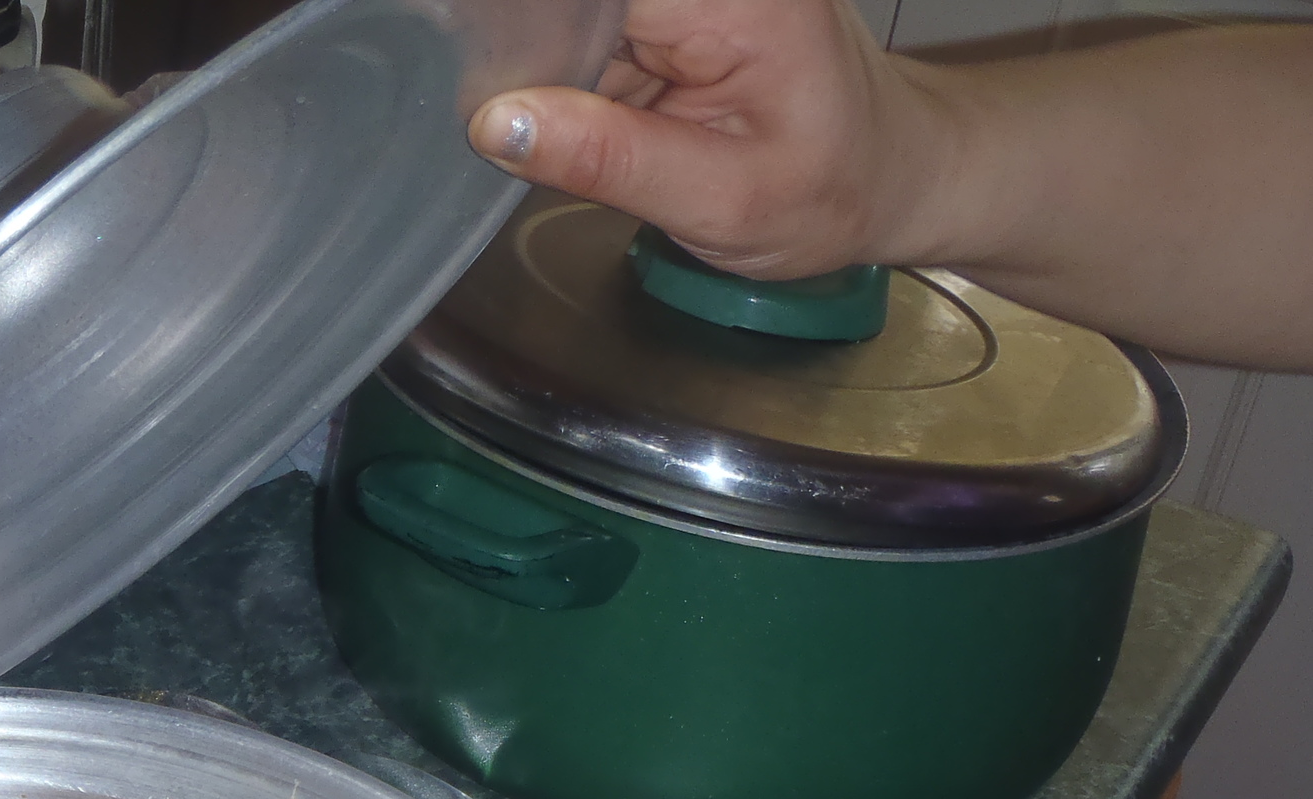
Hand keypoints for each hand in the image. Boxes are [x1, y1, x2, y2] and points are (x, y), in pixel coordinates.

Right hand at [467, 0, 951, 278]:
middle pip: (566, 4)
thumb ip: (608, 160)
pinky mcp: (668, 4)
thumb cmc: (828, 190)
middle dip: (525, 57)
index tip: (487, 97)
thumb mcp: (722, 202)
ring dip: (539, 69)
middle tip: (514, 134)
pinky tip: (582, 117)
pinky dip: (564, 73)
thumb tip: (496, 122)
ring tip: (590, 132)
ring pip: (563, 15)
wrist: (887, 170)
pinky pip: (584, 25)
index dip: (523, 34)